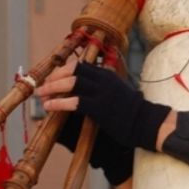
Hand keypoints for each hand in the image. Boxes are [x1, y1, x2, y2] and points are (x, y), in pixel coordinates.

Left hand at [36, 60, 171, 182]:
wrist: (147, 123)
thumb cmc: (132, 111)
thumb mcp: (117, 92)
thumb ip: (102, 87)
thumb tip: (82, 90)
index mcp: (107, 73)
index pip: (79, 65)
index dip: (62, 71)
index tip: (51, 78)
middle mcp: (104, 79)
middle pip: (73, 70)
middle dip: (54, 77)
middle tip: (43, 87)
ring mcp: (102, 92)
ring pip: (71, 83)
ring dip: (52, 88)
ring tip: (41, 96)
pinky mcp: (99, 108)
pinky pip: (74, 102)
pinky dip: (58, 103)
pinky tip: (49, 107)